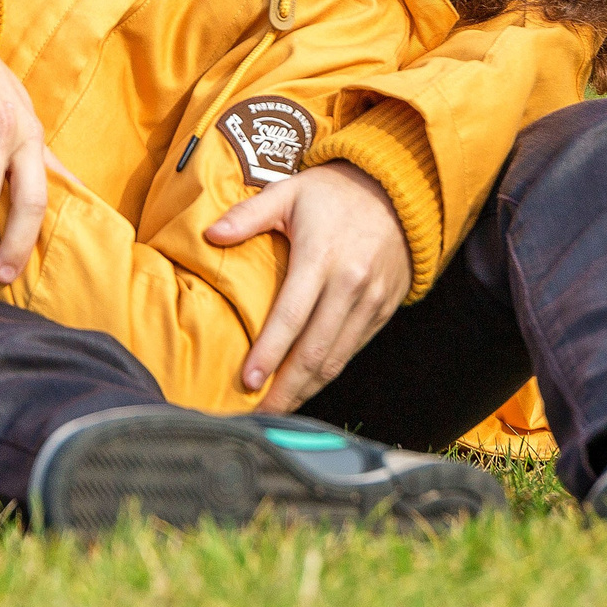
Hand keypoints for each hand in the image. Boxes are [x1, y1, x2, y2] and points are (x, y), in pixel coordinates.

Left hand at [203, 160, 410, 413]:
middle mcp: (349, 284)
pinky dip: (329, 372)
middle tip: (259, 415)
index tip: (248, 381)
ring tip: (279, 410)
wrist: (397, 192)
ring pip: (337, 359)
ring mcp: (370, 301)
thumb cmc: (333, 193)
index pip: (291, 316)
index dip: (269, 353)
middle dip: (286, 389)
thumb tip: (209, 234)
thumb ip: (248, 214)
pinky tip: (307, 385)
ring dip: (307, 389)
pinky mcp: (383, 310)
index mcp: (320, 257)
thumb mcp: (288, 192)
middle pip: (316, 351)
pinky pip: (353, 350)